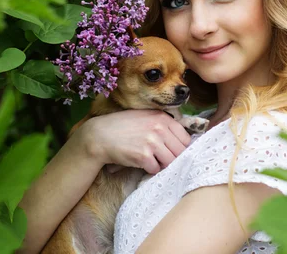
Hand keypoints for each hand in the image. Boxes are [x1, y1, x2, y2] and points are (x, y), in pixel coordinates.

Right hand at [74, 110, 191, 174]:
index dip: (181, 147)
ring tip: (151, 159)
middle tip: (162, 158)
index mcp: (163, 118)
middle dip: (173, 157)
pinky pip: (156, 169)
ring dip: (162, 164)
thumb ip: (164, 124)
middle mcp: (160, 128)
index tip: (174, 151)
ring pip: (170, 161)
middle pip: (180, 151)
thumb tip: (184, 140)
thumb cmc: (124, 127)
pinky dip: (150, 169)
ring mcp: (152, 142)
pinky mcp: (143, 156)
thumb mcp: (146, 117)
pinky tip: (141, 162)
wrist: (100, 135)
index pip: (185, 138)